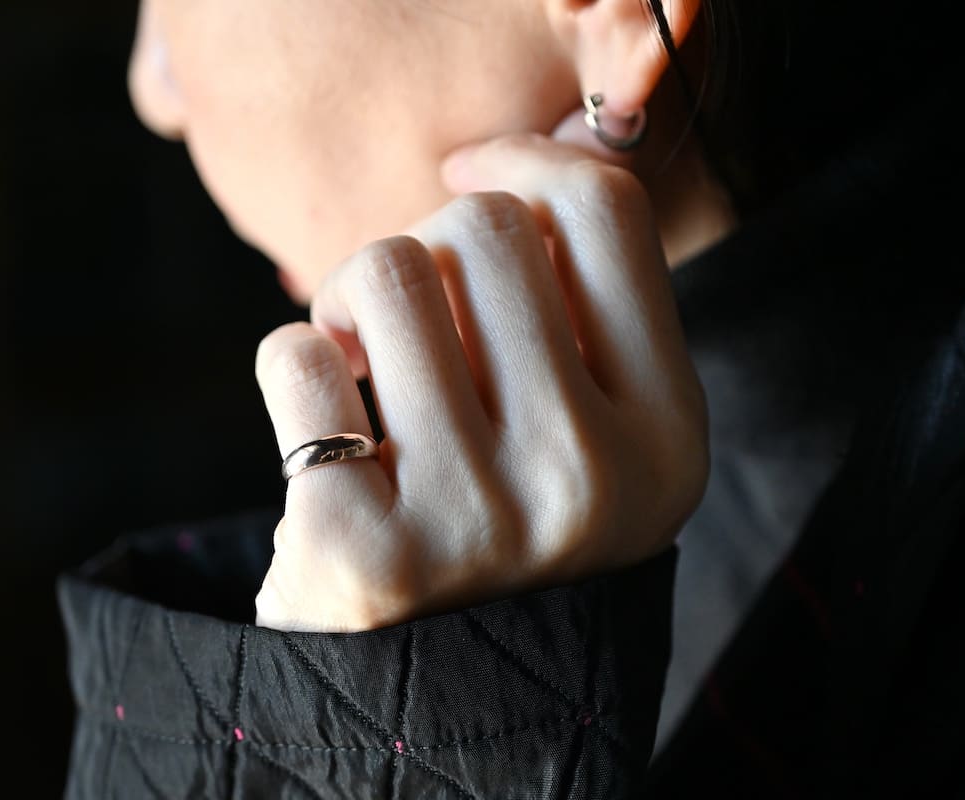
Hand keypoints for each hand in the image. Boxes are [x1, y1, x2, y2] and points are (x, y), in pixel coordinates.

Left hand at [252, 134, 708, 631]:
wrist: (453, 688)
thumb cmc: (515, 519)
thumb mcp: (604, 426)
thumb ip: (583, 300)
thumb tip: (496, 162)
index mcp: (669, 432)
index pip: (604, 209)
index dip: (524, 159)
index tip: (471, 176)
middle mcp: (591, 475)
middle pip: (485, 227)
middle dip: (429, 252)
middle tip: (416, 325)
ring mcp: (480, 519)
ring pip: (386, 270)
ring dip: (354, 300)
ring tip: (368, 368)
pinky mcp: (364, 553)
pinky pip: (295, 356)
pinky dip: (294, 367)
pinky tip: (326, 426)